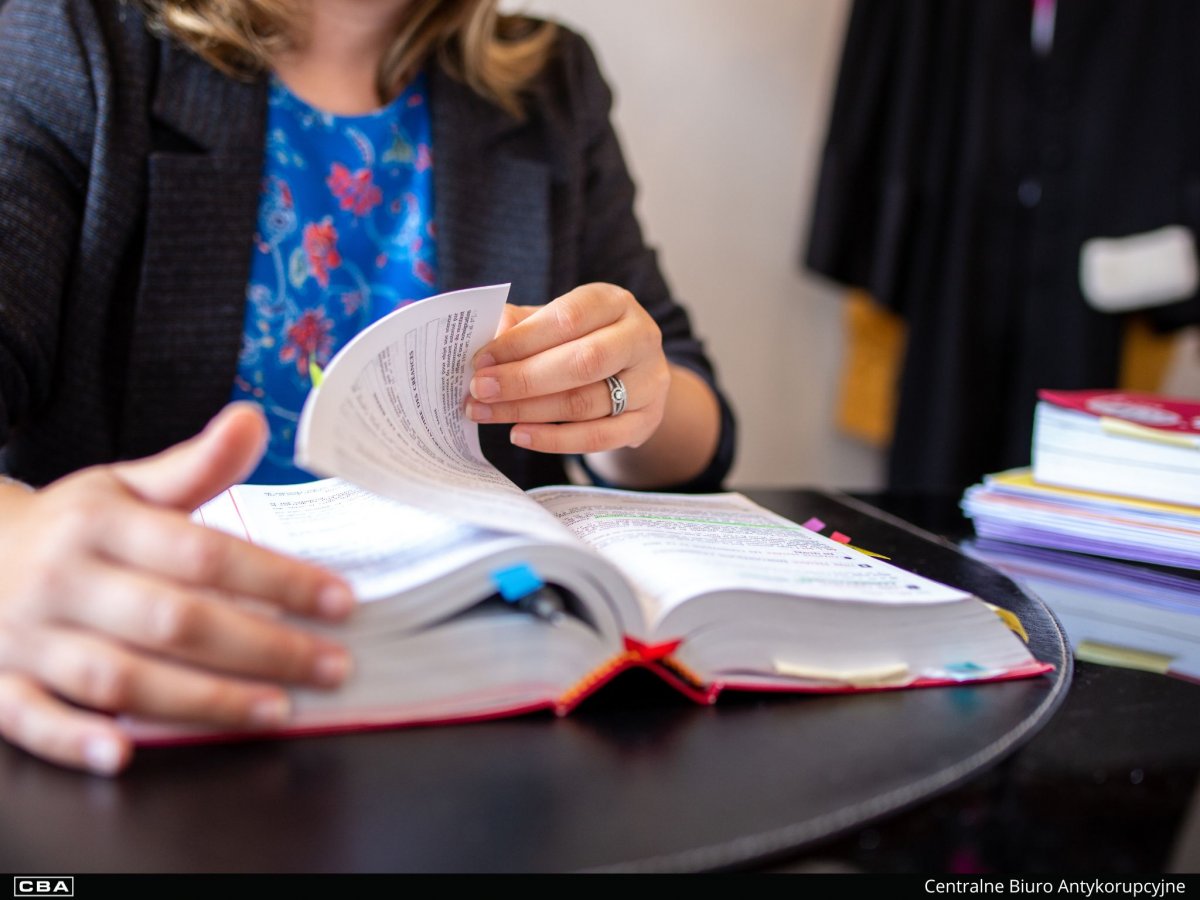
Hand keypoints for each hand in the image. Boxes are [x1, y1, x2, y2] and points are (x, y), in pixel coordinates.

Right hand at [0, 403, 354, 774]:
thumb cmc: (71, 526)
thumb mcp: (124, 486)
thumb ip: (194, 465)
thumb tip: (253, 420)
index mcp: (101, 525)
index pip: (203, 554)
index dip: (276, 579)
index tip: (340, 600)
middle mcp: (66, 581)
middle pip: (175, 621)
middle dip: (263, 648)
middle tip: (332, 665)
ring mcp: (29, 638)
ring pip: (119, 677)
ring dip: (202, 700)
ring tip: (278, 711)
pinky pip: (30, 720)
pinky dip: (74, 740)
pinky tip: (125, 754)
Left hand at [466, 283, 669, 452]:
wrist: (632, 374)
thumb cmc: (582, 341)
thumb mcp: (555, 322)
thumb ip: (521, 325)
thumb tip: (484, 339)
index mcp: (613, 302)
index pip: (568, 318)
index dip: (521, 340)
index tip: (481, 360)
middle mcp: (640, 337)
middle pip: (583, 362)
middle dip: (523, 379)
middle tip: (479, 391)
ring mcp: (649, 381)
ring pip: (586, 402)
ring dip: (529, 411)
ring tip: (486, 414)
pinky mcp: (647, 420)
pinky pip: (599, 437)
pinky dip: (555, 440)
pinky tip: (520, 435)